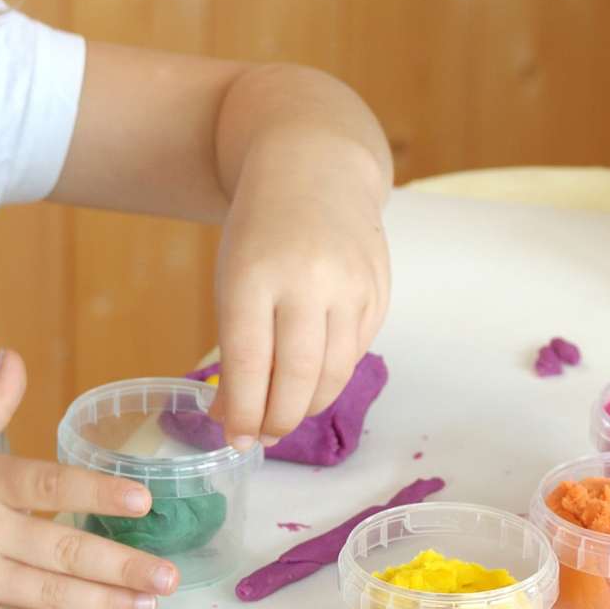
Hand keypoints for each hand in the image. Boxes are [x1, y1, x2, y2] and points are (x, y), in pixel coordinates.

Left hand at [209, 134, 389, 448]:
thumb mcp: (231, 277)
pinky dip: (332, 376)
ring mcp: (350, 284)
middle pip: (296, 376)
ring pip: (334, 372)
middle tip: (261, 438)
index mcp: (253, 274)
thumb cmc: (261, 231)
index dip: (241, 410)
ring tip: (284, 416)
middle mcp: (307, 279)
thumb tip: (230, 417)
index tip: (233, 438)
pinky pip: (356, 352)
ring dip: (307, 406)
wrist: (315, 170)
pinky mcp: (379, 290)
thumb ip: (235, 345)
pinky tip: (312, 382)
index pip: (247, 361)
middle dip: (277, 419)